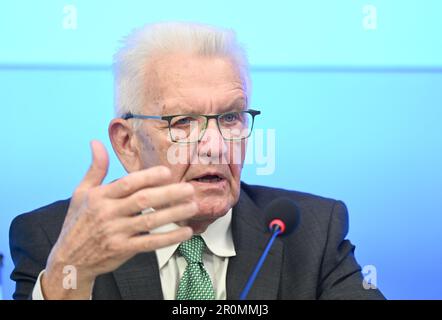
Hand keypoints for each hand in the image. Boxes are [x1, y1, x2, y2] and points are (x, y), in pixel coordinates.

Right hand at [41, 140, 195, 298]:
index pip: (127, 184)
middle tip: (189, 189)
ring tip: (193, 206)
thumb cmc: (78, 222)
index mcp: (100, 197)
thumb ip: (95, 168)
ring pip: (150, 222)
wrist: (70, 259)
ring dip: (174, 214)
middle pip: (143, 201)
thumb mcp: (81, 193)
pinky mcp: (123, 249)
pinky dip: (169, 238)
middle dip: (168, 194)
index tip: (167, 172)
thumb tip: (96, 142)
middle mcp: (108, 214)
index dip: (148, 177)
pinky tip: (186, 231)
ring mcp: (116, 233)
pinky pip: (150, 243)